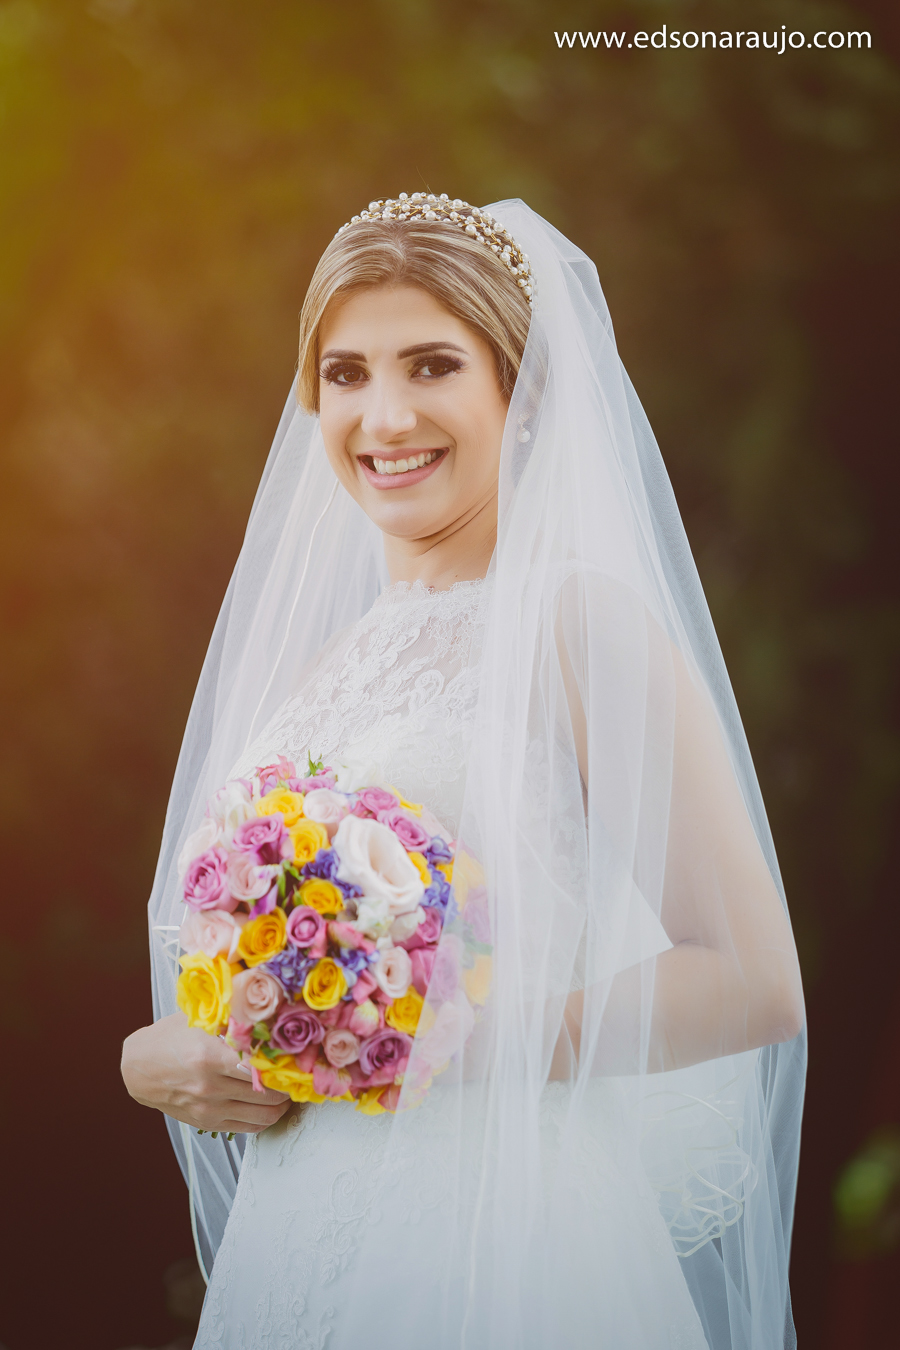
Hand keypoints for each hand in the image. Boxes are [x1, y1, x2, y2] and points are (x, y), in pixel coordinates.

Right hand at [121, 1012, 290, 1133]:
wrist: (139, 1067)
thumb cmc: (170, 1037)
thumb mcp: (199, 1019)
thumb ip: (232, 1019)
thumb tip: (270, 1012)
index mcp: (209, 1055)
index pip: (262, 1065)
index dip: (285, 1062)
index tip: (299, 1055)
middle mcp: (210, 1086)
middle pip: (268, 1092)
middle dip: (290, 1083)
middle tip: (299, 1072)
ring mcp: (209, 1109)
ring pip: (264, 1114)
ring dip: (283, 1103)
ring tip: (289, 1088)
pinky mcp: (207, 1123)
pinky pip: (249, 1128)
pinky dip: (266, 1117)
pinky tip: (272, 1103)